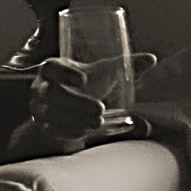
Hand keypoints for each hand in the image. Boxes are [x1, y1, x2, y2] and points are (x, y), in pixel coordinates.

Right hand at [28, 52, 155, 141]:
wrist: (73, 103)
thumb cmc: (89, 82)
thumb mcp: (105, 72)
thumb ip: (126, 64)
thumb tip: (151, 58)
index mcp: (54, 68)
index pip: (51, 67)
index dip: (64, 73)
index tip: (84, 80)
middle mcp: (41, 87)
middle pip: (50, 93)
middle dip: (75, 102)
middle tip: (101, 109)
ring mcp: (39, 107)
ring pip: (49, 113)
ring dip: (73, 119)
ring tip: (98, 122)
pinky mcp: (43, 124)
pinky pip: (50, 129)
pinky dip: (67, 131)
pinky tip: (85, 131)